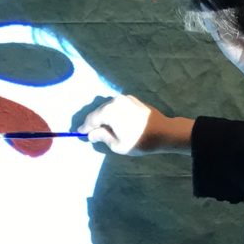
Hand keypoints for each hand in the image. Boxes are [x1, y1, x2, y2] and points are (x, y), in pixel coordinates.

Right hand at [77, 95, 191, 154]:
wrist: (163, 132)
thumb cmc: (139, 141)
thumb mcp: (117, 144)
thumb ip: (101, 137)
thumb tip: (91, 133)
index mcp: (109, 111)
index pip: (91, 119)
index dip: (85, 127)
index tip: (80, 133)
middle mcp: (115, 100)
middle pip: (99, 111)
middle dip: (94, 122)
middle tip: (91, 132)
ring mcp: (125, 98)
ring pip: (107, 107)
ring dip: (103, 117)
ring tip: (103, 128)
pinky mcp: (132, 100)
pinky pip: (117, 106)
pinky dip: (113, 113)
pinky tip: (115, 122)